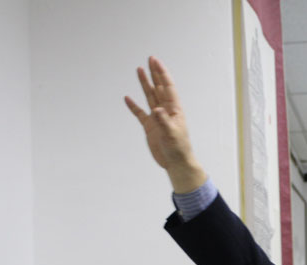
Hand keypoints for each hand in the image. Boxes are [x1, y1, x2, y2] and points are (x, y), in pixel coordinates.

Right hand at [124, 56, 205, 192]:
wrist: (175, 163)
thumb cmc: (178, 148)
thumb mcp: (171, 134)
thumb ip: (163, 121)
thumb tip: (157, 109)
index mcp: (174, 109)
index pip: (167, 87)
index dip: (161, 74)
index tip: (155, 62)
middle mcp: (165, 110)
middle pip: (158, 88)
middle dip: (154, 73)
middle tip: (150, 59)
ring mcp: (157, 118)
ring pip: (150, 96)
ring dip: (144, 84)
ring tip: (139, 71)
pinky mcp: (150, 127)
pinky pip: (140, 113)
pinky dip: (133, 106)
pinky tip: (128, 98)